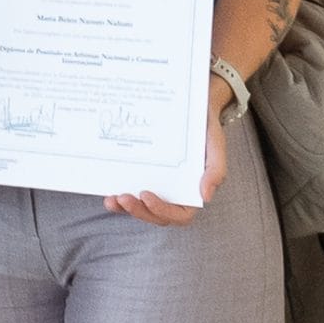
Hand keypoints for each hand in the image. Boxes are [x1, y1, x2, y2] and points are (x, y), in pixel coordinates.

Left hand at [109, 101, 226, 225]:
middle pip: (157, 215)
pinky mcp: (143, 175)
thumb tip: (205, 196)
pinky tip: (107, 192)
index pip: (181, 214)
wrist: (191, 107)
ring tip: (111, 200)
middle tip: (122, 198)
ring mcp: (157, 186)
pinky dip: (120, 197)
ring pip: (142, 208)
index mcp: (192, 191)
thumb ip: (216, 170)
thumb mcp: (215, 145)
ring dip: (126, 208)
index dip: (163, 211)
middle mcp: (174, 193)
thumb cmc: (205, 128)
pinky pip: (132, 191)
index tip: (145, 195)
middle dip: (139, 211)